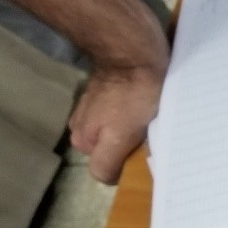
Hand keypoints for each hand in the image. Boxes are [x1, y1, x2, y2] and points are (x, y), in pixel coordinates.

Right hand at [68, 62, 165, 184]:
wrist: (130, 52)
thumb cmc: (137, 95)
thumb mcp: (129, 135)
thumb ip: (118, 160)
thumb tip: (125, 174)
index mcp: (86, 143)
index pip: (106, 173)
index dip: (127, 169)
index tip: (144, 158)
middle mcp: (79, 130)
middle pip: (107, 154)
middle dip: (125, 150)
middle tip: (147, 137)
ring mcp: (85, 112)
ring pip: (107, 135)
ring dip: (122, 132)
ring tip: (144, 120)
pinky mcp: (92, 96)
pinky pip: (107, 117)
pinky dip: (119, 116)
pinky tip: (137, 106)